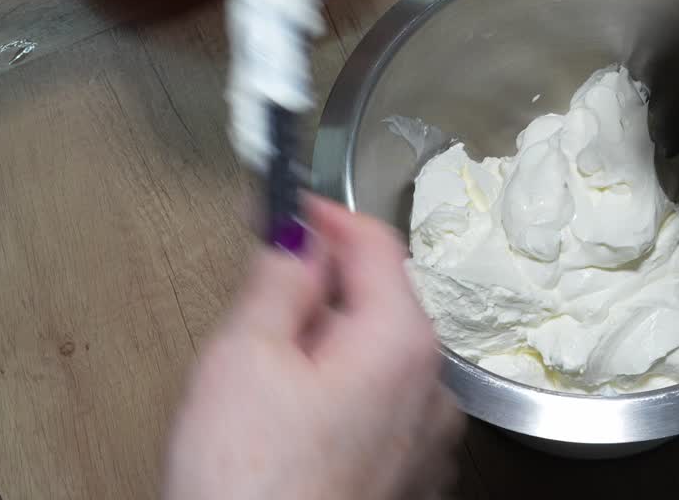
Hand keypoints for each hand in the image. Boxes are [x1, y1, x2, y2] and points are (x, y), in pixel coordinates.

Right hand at [163, 197, 463, 499]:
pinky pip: (381, 405)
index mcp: (402, 340)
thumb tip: (297, 233)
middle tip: (259, 305)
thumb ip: (279, 279)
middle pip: (381, 299)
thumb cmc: (250, 484)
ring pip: (379, 355)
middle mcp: (433, 385)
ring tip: (268, 385)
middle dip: (324, 290)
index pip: (376, 241)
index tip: (284, 207)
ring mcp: (427, 435)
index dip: (324, 215)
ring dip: (331, 346)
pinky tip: (293, 428)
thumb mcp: (245, 356)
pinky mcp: (409, 473)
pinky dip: (343, 394)